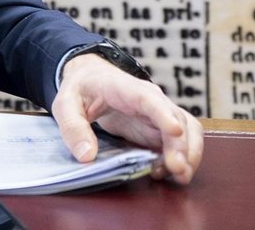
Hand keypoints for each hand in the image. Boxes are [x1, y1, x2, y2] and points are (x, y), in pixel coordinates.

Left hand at [51, 54, 203, 184]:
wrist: (91, 79)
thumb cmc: (80, 88)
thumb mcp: (65, 104)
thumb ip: (73, 128)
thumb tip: (86, 156)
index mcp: (127, 89)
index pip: (150, 99)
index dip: (164, 114)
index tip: (175, 131)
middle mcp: (152, 101)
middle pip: (178, 119)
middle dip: (182, 146)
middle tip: (177, 170)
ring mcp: (159, 115)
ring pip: (188, 132)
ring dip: (188, 154)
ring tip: (177, 175)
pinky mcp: (160, 130)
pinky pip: (180, 143)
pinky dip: (180, 158)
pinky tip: (165, 172)